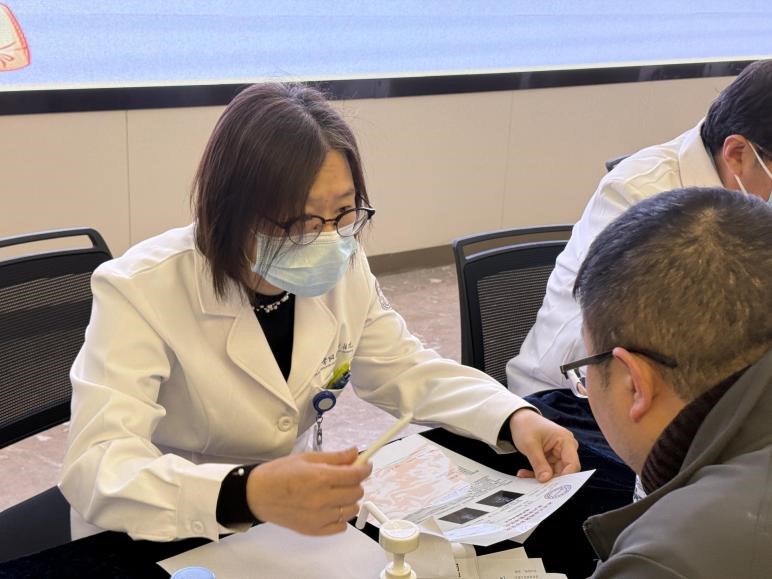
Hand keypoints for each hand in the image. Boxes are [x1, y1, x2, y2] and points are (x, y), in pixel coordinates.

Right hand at [245, 447, 371, 535]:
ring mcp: (319, 518)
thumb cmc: (279, 474)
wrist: (257, 495)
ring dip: (349, 500)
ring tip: (337, 493)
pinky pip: (341, 527)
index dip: (365, 468)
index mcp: (320, 478)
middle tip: (346, 477)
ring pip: (351, 510)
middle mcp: (322, 499)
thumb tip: (355, 452)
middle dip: (356, 482)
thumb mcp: (307, 458)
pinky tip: (331, 508)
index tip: (366, 465)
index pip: (355, 475)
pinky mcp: (314, 530)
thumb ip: (334, 457)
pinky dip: (340, 517)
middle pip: (356, 492)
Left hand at [508, 408, 579, 481]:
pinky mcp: (551, 458)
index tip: (553, 487)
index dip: (566, 477)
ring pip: (554, 473)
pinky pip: (547, 471)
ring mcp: (559, 454)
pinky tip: (524, 473)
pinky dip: (536, 473)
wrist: (519, 419)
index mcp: (566, 441)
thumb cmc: (526, 426)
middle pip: (564, 471)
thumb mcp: (530, 445)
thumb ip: (539, 463)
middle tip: (536, 486)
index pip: (572, 464)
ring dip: (539, 477)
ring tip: (523, 476)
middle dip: (550, 479)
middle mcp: (566, 448)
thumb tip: (546, 480)